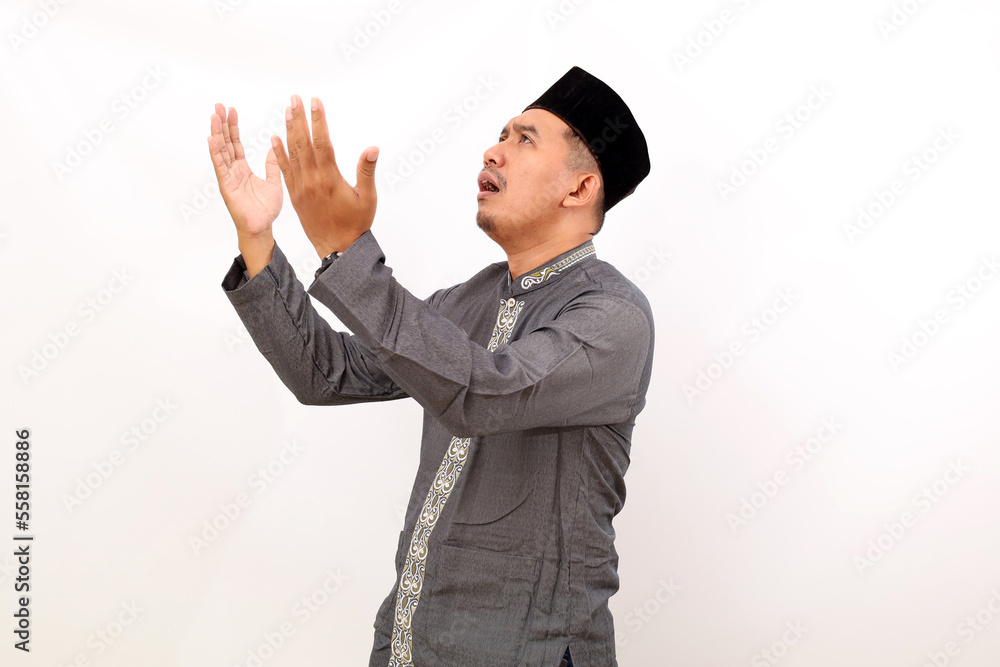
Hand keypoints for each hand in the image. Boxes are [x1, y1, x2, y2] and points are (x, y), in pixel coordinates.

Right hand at [207, 103, 281, 241]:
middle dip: (222, 124)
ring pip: (220, 151)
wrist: (262, 227)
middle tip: (218, 106)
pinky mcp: (226, 186)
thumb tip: (275, 148)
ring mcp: (228, 177)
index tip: (231, 110)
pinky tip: (211, 140)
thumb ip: (273, 165)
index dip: (233, 127)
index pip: (235, 143)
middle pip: (225, 143)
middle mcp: (232, 171)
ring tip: (214, 116)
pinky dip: (216, 153)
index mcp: (242, 169)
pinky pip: (220, 167)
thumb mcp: (274, 182)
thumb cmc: (266, 209)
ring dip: (216, 133)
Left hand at [271, 95, 378, 256]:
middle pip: (303, 143)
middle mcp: (312, 181)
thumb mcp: (367, 198)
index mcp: (330, 179)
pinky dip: (278, 153)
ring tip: (287, 111)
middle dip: (299, 119)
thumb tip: (372, 148)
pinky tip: (274, 138)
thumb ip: (367, 171)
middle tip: (295, 98)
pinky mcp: (295, 195)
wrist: (337, 248)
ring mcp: (301, 188)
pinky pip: (284, 170)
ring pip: (291, 154)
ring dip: (288, 131)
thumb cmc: (355, 223)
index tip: (315, 102)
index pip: (322, 143)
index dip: (318, 120)